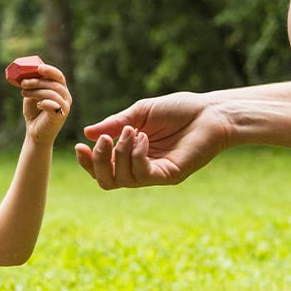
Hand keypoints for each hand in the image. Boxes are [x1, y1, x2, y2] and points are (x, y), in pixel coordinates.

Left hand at [17, 63, 70, 142]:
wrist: (34, 131)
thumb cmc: (34, 112)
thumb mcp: (32, 94)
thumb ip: (33, 84)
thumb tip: (25, 73)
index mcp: (61, 89)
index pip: (58, 76)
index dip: (50, 70)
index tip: (38, 68)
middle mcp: (66, 96)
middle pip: (54, 83)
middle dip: (37, 81)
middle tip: (23, 83)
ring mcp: (65, 106)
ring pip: (52, 93)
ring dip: (36, 91)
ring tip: (24, 93)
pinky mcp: (61, 116)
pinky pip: (54, 105)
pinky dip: (44, 103)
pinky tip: (38, 105)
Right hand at [75, 92, 227, 188]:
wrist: (210, 111)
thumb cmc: (179, 109)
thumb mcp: (140, 113)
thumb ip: (115, 123)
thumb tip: (88, 133)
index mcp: (132, 154)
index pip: (104, 169)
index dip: (88, 162)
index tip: (80, 146)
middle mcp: (141, 167)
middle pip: (107, 181)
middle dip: (99, 162)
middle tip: (104, 140)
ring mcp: (155, 174)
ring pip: (123, 179)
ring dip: (120, 153)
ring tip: (131, 131)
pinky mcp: (170, 175)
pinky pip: (143, 174)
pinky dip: (137, 156)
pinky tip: (143, 137)